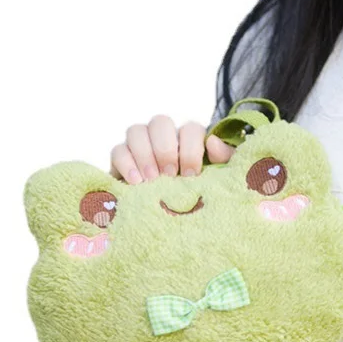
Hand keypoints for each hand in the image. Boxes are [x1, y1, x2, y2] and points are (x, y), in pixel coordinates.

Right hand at [110, 115, 234, 183]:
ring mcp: (141, 145)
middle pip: (160, 122)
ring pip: (135, 131)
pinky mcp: (121, 159)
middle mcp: (164, 137)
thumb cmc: (200, 193)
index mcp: (190, 139)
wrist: (176, 220)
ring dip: (144, 154)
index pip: (191, 128)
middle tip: (170, 174)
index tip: (191, 174)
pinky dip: (126, 164)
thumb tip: (212, 142)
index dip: (190, 148)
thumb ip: (225, 160)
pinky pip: (117, 150)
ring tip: (152, 179)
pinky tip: (136, 182)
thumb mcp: (219, 179)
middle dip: (165, 148)